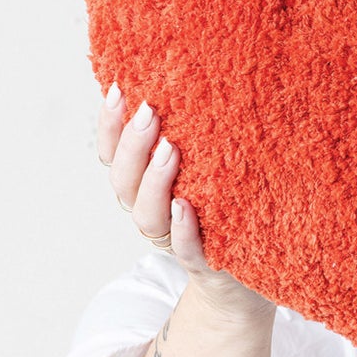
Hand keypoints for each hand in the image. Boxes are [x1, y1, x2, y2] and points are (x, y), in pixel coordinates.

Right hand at [96, 83, 277, 324]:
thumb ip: (191, 136)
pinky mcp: (204, 261)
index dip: (109, 125)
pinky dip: (183, 228)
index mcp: (144, 187)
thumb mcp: (206, 167)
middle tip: (150, 111)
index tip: (119, 88)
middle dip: (132, 145)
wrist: (246, 279)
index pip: (113, 155)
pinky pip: (187, 248)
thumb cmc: (225, 210)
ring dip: (154, 181)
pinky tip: (186, 206)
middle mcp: (152, 213)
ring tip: (170, 149)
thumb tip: (190, 78)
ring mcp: (174, 238)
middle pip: (123, 182)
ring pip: (147, 216)